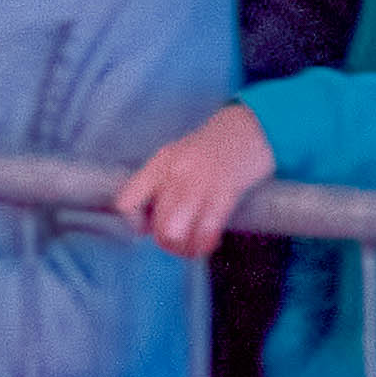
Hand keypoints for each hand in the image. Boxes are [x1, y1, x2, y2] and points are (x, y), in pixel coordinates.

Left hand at [110, 102, 280, 256]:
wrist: (247, 128)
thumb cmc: (211, 148)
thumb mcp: (176, 158)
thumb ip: (158, 185)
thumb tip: (143, 225)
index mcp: (160, 164)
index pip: (128, 201)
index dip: (134, 222)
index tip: (147, 228)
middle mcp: (175, 174)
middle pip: (156, 223)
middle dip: (166, 241)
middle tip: (177, 241)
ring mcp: (200, 183)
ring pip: (175, 232)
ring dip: (183, 248)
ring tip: (191, 247)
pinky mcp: (225, 193)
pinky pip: (206, 231)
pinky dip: (204, 244)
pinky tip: (208, 243)